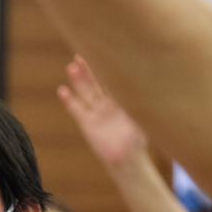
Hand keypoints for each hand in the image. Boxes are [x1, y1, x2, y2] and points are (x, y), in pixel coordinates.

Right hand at [57, 55, 148, 170]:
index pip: (115, 79)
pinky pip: (76, 109)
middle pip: (97, 82)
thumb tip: (149, 82)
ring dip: (79, 80)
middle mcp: (109, 104)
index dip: (108, 66)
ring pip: (86, 92)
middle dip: (90, 69)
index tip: (104, 51)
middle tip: (82, 54)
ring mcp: (97, 113)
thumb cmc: (138, 140)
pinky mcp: (87, 124)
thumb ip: (141, 101)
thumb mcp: (142, 117)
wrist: (126, 160)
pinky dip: (70, 100)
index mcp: (123, 101)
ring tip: (71, 67)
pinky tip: (62, 90)